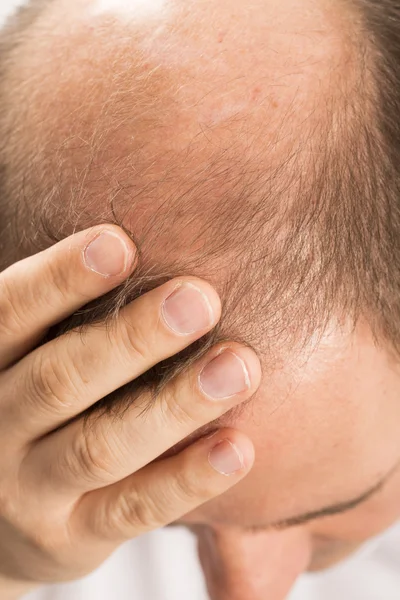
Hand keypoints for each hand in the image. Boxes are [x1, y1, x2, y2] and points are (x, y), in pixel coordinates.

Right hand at [0, 225, 260, 598]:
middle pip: (61, 379)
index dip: (60, 278)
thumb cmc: (34, 410)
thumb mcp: (31, 359)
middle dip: (132, 338)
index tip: (119, 243)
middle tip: (199, 299)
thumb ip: (69, 319)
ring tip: (238, 367)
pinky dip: (187, 479)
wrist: (0, 517)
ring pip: (102, 444)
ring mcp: (30, 490)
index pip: (11, 313)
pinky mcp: (72, 537)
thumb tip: (156, 251)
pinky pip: (134, 508)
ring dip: (174, 405)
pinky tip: (237, 448)